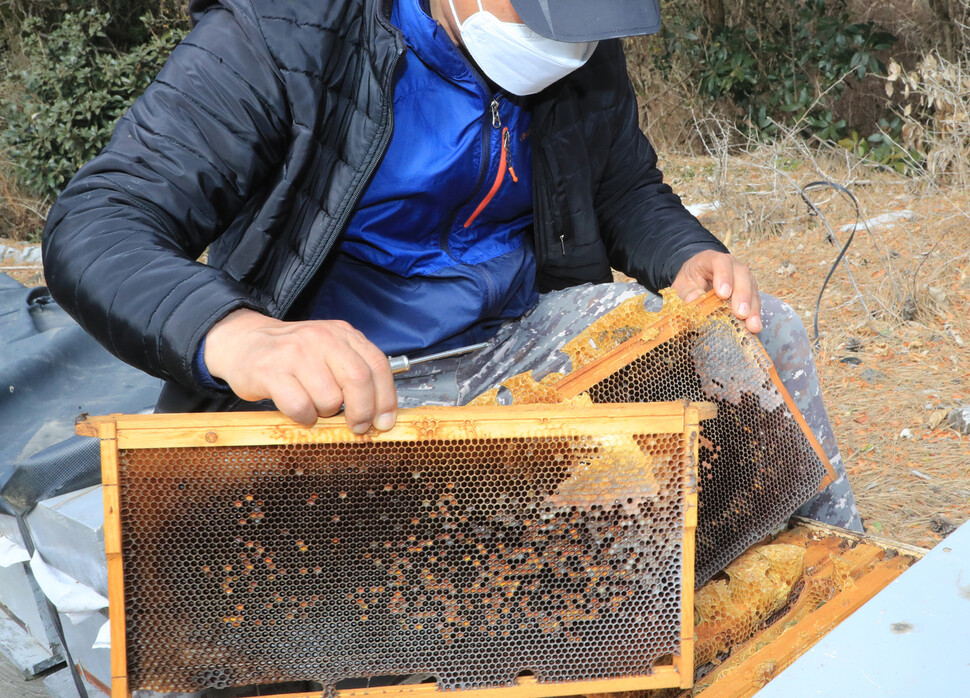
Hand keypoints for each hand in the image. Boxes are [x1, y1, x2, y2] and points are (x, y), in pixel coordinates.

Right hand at [203, 309, 397, 430]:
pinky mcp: (271, 371)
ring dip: (326, 413)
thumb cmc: (293, 355)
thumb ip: (355, 372)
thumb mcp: (329, 351)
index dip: (386, 399)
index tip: (385, 421)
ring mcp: (296, 353)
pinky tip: (299, 410)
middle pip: (358, 381)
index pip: (377, 366)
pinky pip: (301, 407)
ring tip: (314, 406)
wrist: (244, 343)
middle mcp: (322, 339)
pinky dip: (304, 418)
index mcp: (342, 334)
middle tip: (358, 426)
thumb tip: (381, 412)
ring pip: (329, 399)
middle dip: (362, 412)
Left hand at [672, 250, 762, 332]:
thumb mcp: (682, 285)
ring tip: (752, 325)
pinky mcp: (749, 289)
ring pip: (752, 288)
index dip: (724, 277)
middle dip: (742, 295)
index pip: (720, 263)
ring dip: (753, 308)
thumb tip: (693, 299)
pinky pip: (755, 299)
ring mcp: (742, 276)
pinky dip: (755, 313)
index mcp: (711, 259)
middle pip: (741, 275)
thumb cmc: (690, 280)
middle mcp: (731, 265)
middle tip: (741, 313)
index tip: (723, 294)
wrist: (697, 277)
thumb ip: (687, 291)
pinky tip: (754, 326)